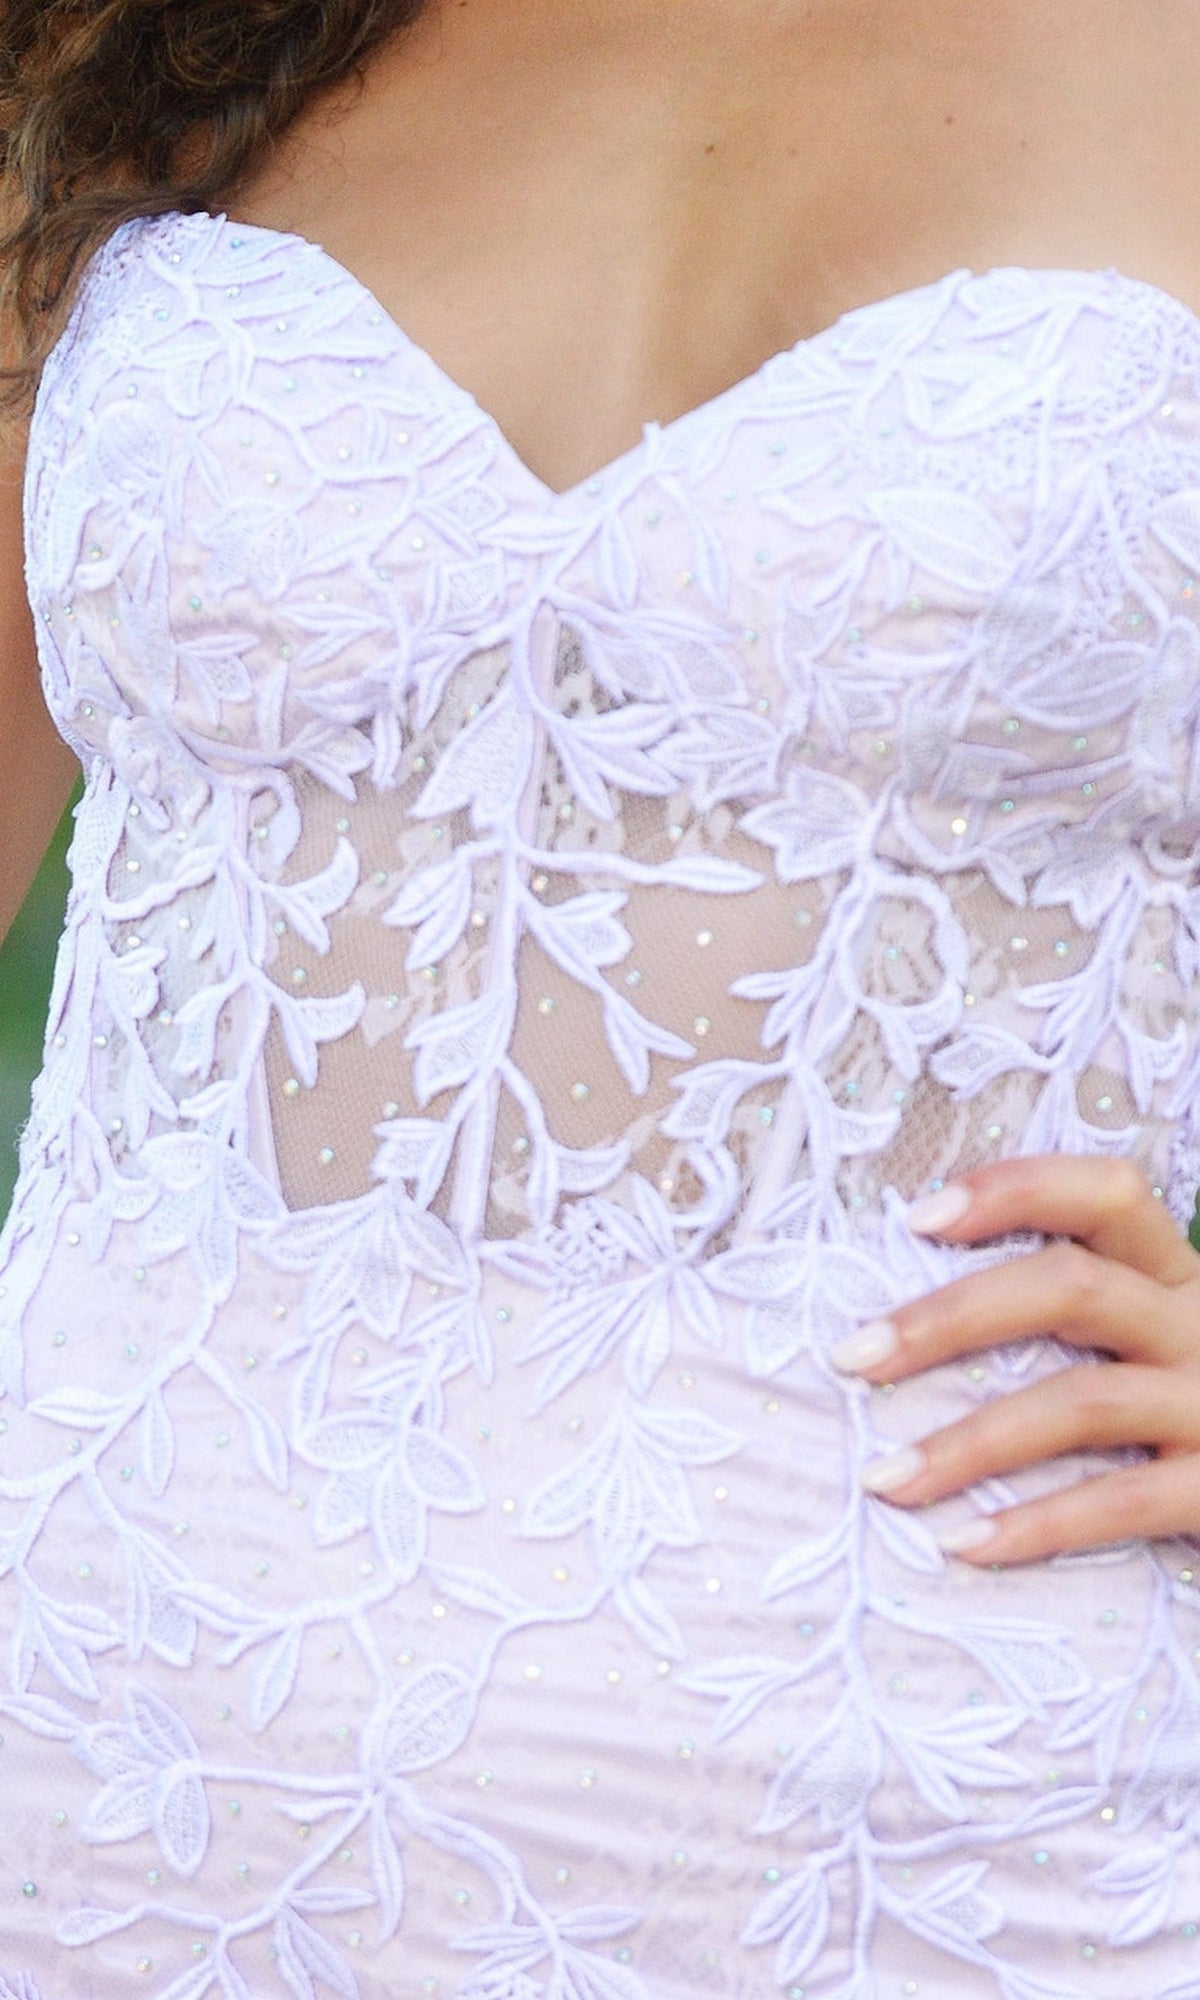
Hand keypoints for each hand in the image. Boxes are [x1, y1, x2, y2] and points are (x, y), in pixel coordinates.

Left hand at [830, 1157, 1199, 1564]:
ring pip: (1084, 1401)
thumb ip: (1076, 1315)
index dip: (1017, 1190)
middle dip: (951, 1318)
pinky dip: (1039, 1524)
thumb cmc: (1192, 1411)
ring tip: (884, 1478)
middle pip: (1074, 1287)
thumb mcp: (1152, 1340)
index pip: (1110, 1192)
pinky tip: (966, 1544)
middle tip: (854, 1356)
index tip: (918, 1217)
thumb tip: (906, 1324)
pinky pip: (1126, 1502)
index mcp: (1178, 1275)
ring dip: (970, 1441)